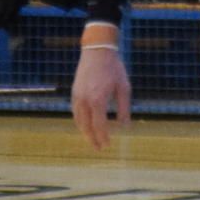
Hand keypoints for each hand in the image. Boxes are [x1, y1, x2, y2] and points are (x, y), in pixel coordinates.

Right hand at [71, 33, 131, 148]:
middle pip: (86, 126)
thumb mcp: (124, 87)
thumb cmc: (113, 68)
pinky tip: (85, 125)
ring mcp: (77, 96)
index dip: (103, 137)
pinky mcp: (74, 91)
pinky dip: (80, 121)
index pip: (99, 125)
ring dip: (85, 132)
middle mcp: (85, 100)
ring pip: (78, 120)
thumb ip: (124, 108)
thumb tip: (125, 126)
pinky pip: (75, 111)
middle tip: (98, 148)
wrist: (97, 50)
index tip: (107, 145)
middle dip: (92, 139)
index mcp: (98, 100)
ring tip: (92, 139)